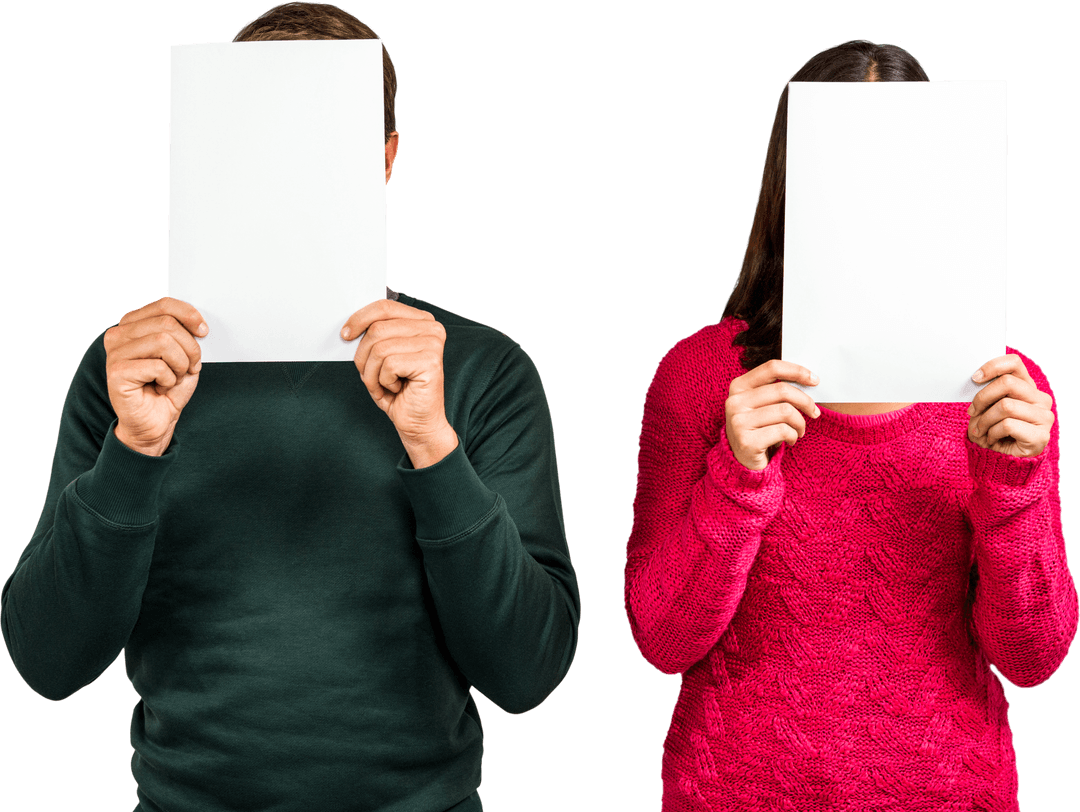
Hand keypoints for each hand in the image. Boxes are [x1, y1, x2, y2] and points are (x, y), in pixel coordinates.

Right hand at [104, 297, 206, 455]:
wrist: (155, 422)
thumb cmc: (167, 387)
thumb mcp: (183, 355)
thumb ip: (184, 335)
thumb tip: (198, 323)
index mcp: (133, 324)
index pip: (164, 305)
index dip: (189, 315)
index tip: (204, 331)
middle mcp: (119, 334)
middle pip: (167, 324)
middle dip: (189, 347)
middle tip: (190, 366)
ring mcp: (115, 353)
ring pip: (164, 342)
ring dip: (180, 365)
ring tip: (173, 378)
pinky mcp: (117, 372)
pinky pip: (158, 366)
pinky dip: (169, 379)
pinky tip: (160, 387)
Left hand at [342, 299, 457, 467]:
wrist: (417, 422)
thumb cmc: (399, 390)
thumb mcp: (381, 357)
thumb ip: (373, 336)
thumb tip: (350, 327)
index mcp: (421, 321)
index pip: (384, 307)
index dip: (360, 318)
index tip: (345, 334)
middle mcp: (432, 328)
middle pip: (378, 328)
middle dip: (363, 356)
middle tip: (369, 374)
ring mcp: (433, 344)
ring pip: (380, 348)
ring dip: (372, 373)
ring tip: (383, 384)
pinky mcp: (431, 362)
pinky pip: (388, 365)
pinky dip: (383, 382)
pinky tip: (395, 388)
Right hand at [725, 359, 819, 470]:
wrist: (742, 461)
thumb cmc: (759, 428)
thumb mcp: (762, 404)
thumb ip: (777, 390)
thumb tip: (810, 380)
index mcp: (738, 387)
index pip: (772, 368)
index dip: (797, 371)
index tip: (815, 380)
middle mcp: (735, 402)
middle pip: (782, 390)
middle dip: (805, 402)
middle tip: (814, 412)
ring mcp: (738, 422)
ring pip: (786, 411)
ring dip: (800, 423)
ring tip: (799, 431)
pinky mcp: (747, 441)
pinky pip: (783, 431)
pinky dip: (793, 436)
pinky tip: (790, 441)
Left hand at [967, 354, 1053, 456]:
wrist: (1003, 461)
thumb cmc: (992, 431)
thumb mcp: (986, 409)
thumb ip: (986, 393)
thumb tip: (976, 380)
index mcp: (1027, 387)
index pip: (1014, 363)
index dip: (992, 366)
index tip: (974, 378)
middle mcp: (1040, 399)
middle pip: (1007, 383)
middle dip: (982, 398)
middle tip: (971, 412)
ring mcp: (1044, 417)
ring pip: (1005, 405)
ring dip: (984, 420)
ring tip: (979, 431)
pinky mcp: (1041, 436)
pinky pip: (1008, 425)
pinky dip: (992, 433)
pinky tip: (991, 440)